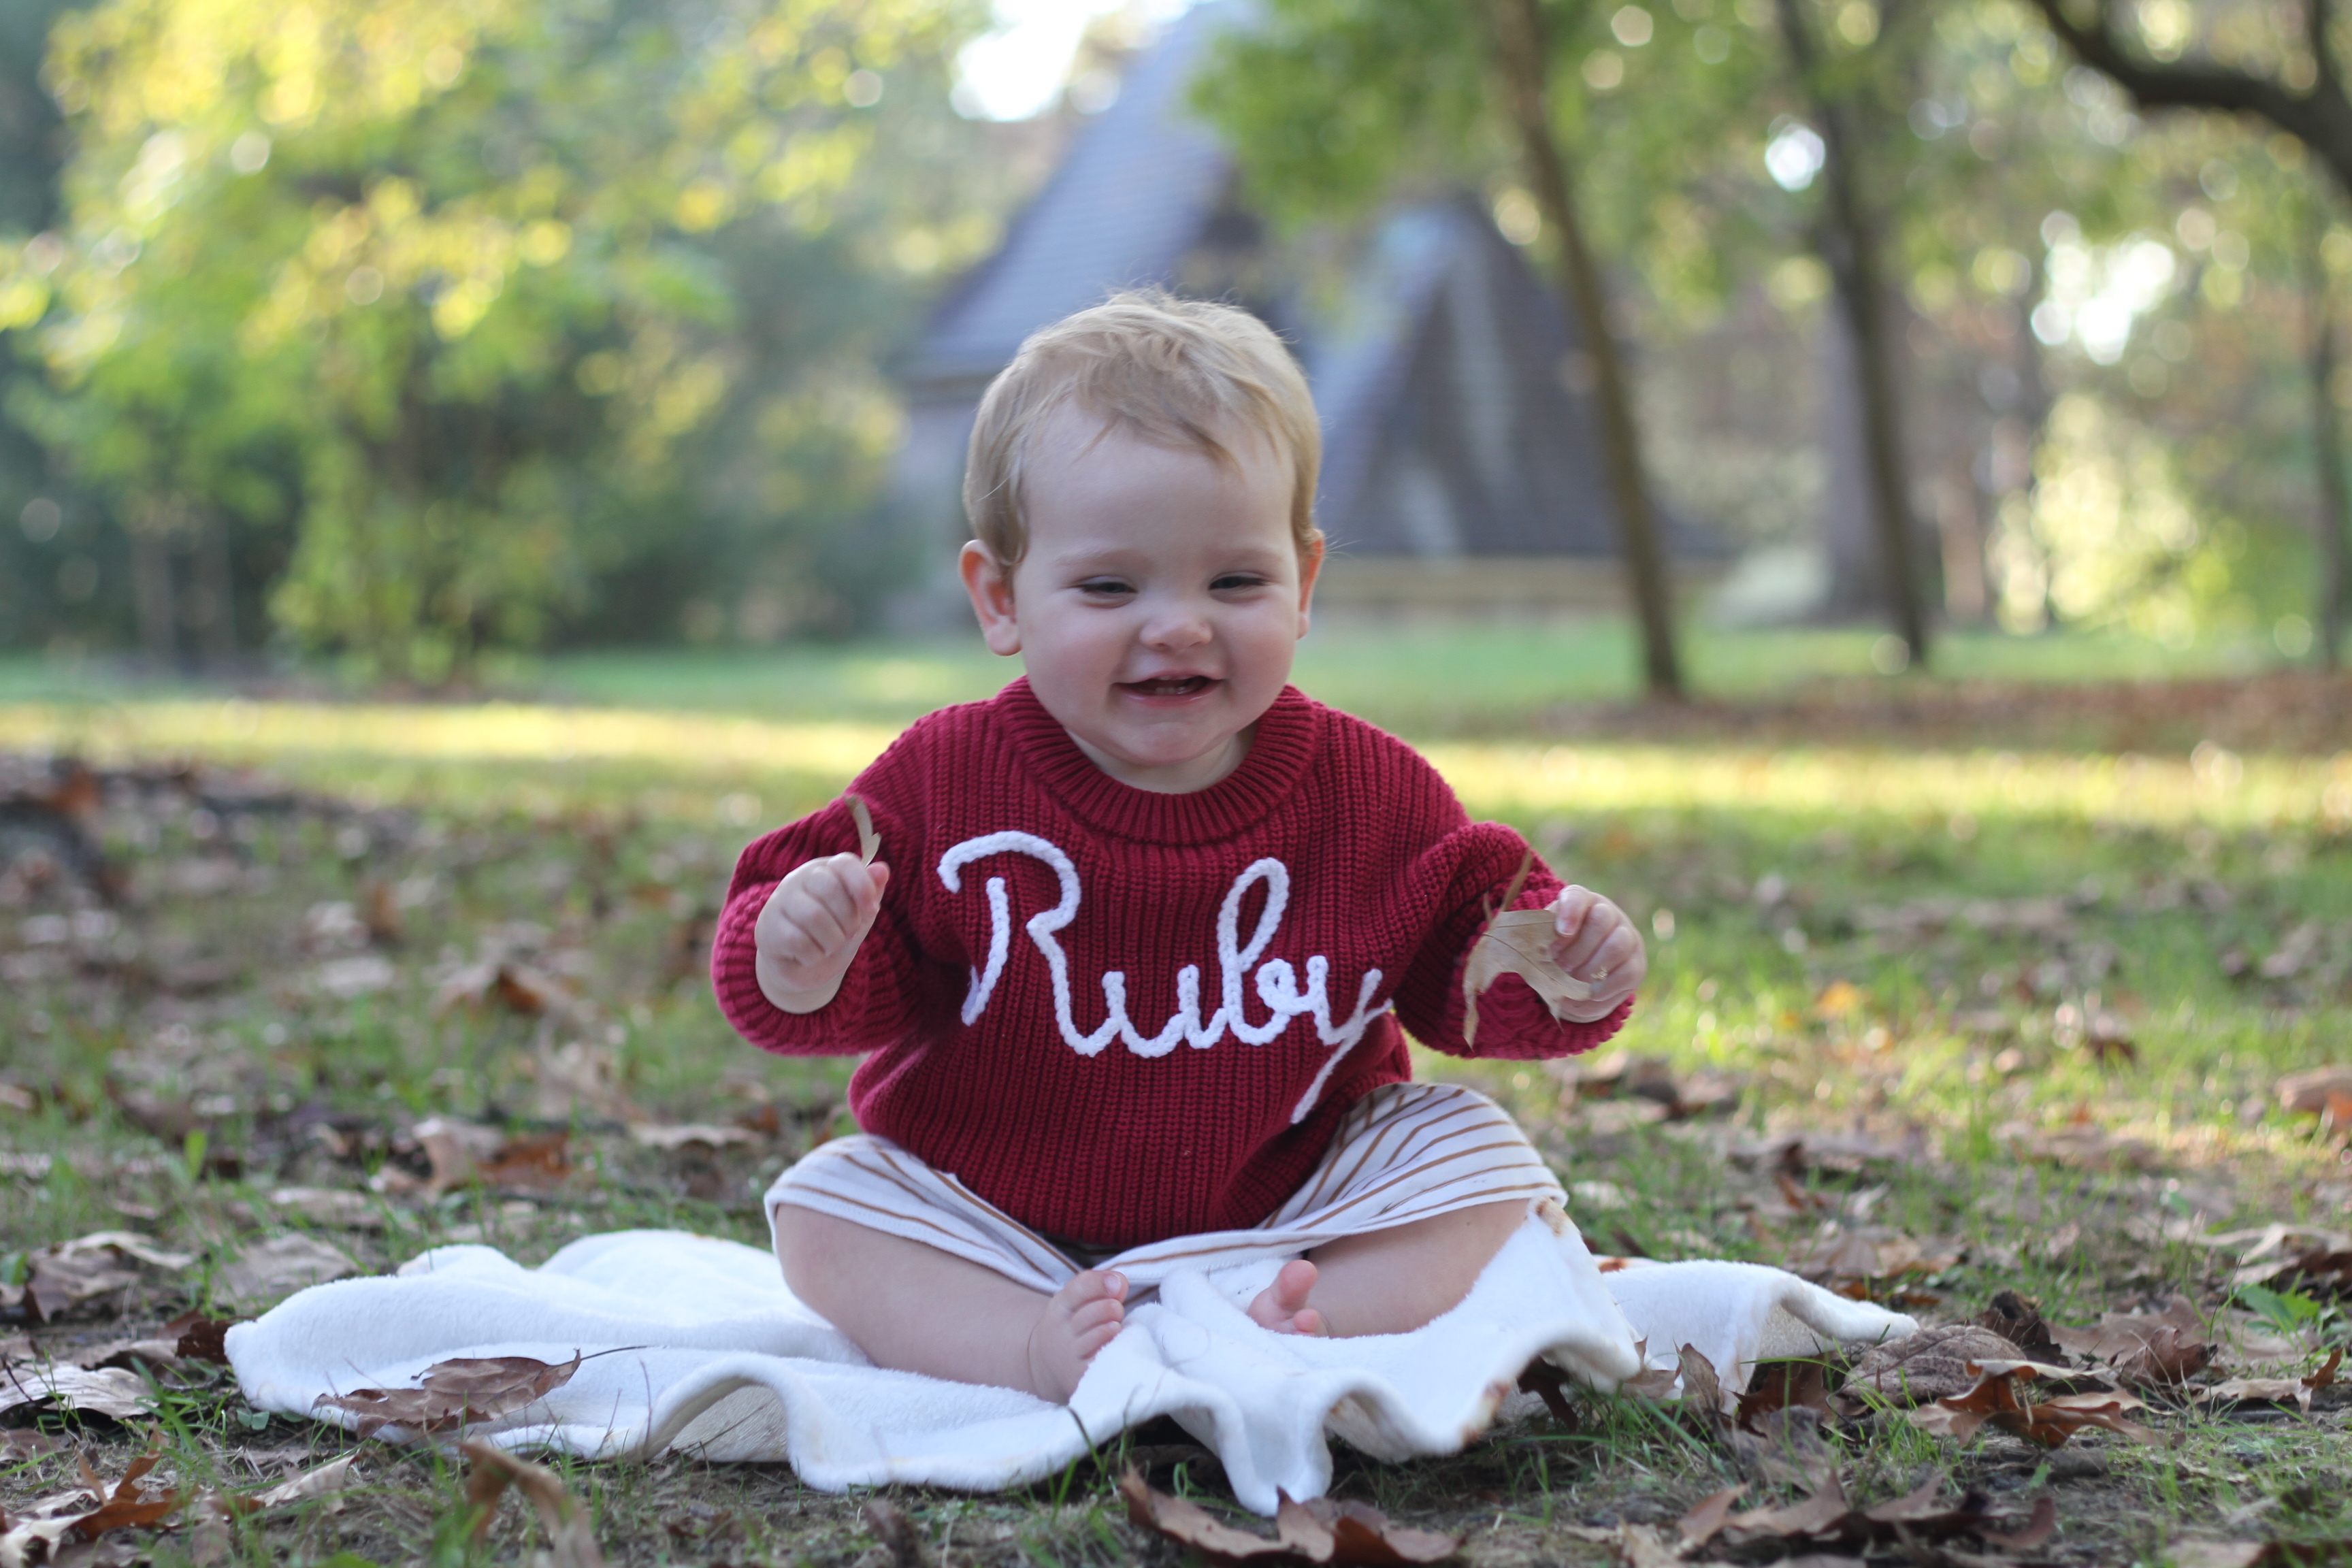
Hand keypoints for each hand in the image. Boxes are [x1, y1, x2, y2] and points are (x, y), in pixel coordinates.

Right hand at [755, 853, 889, 1013]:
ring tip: (829, 947)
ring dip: (832, 941)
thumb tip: (882, 868)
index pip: (844, 863)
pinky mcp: (767, 928)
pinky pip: (798, 941)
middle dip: (848, 919)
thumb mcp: (858, 916)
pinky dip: (814, 955)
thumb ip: (871, 893)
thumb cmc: (833, 934)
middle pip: (830, 888)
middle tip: (847, 934)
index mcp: (824, 871)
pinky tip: (811, 956)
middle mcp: (798, 879)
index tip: (872, 910)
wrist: (802, 968)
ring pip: (814, 916)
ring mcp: (779, 902)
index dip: (863, 886)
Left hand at [1550, 885, 1643, 1022]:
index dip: (1570, 912)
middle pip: (1600, 920)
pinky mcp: (1636, 964)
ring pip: (1617, 946)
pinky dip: (1604, 987)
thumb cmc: (1555, 956)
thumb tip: (1528, 949)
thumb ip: (1537, 942)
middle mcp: (1607, 914)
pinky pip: (1626, 973)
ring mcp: (1627, 937)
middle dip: (1577, 949)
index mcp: (1579, 903)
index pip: (1577, 896)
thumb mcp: (1543, 945)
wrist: (1577, 978)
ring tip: (1572, 983)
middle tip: (1560, 967)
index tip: (1561, 931)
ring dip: (1590, 969)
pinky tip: (1588, 994)